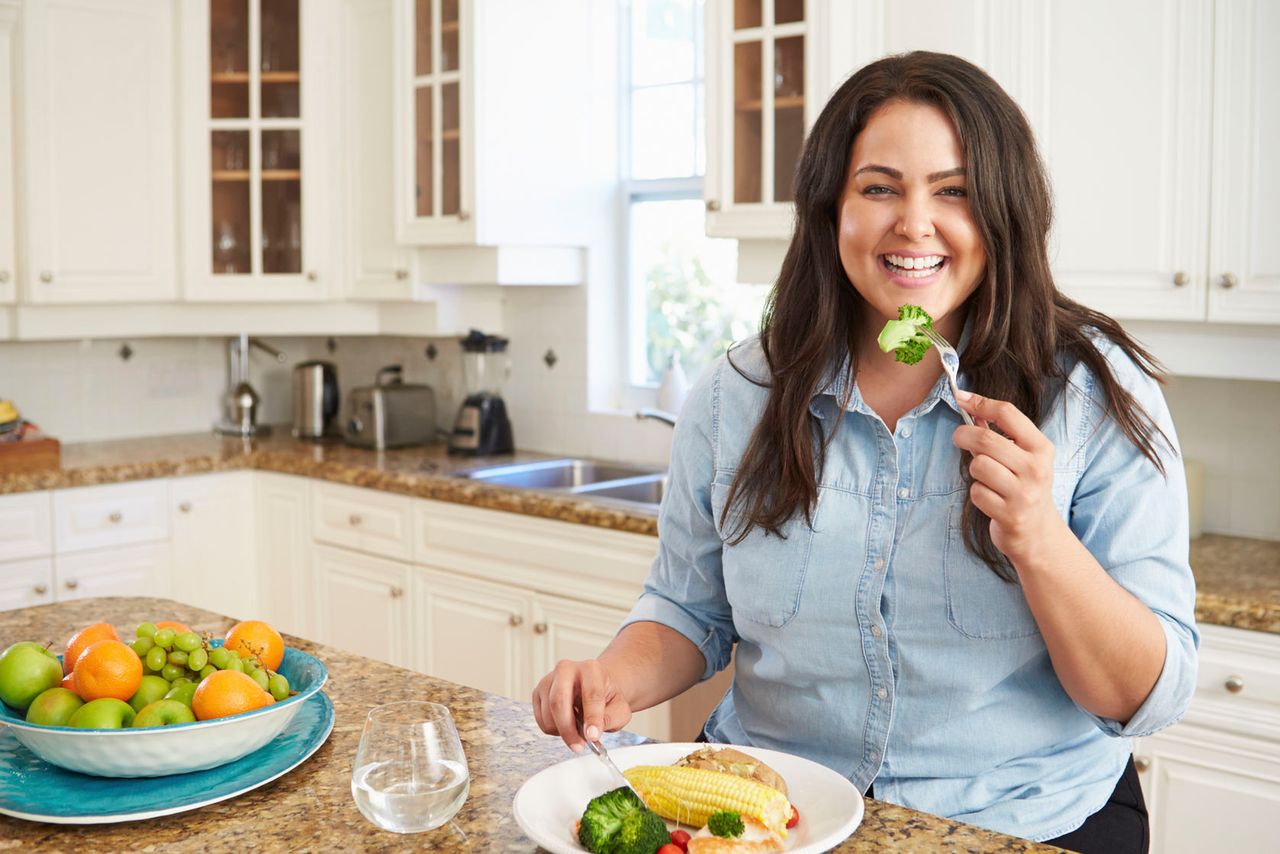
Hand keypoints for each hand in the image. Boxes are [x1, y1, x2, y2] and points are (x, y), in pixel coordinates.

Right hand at [531, 658, 632, 752]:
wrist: (595, 688)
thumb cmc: (606, 697)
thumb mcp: (620, 708)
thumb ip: (610, 719)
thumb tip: (592, 733)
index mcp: (591, 668)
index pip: (590, 694)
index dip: (592, 718)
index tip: (592, 736)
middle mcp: (566, 669)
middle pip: (558, 701)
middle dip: (568, 729)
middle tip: (578, 746)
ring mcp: (549, 680)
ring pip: (548, 714)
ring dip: (562, 732)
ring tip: (578, 730)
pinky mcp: (538, 693)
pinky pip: (541, 720)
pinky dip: (554, 730)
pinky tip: (567, 724)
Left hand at [952, 390, 1063, 565]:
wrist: (1039, 533)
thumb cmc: (1025, 487)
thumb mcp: (1023, 457)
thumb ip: (1000, 434)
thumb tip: (971, 406)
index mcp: (1041, 448)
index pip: (1008, 413)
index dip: (980, 402)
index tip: (960, 396)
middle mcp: (1036, 469)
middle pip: (986, 439)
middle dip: (964, 435)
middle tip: (958, 437)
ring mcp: (1024, 493)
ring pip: (979, 466)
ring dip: (975, 470)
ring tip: (986, 478)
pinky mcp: (1010, 514)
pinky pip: (977, 492)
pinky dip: (977, 494)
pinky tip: (990, 499)